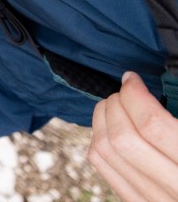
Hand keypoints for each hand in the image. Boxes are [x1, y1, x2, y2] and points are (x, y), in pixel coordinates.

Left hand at [89, 72, 177, 200]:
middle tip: (122, 92)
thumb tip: (148, 87)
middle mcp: (176, 191)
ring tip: (112, 105)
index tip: (132, 80)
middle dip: (115, 105)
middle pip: (124, 139)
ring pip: (107, 154)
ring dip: (101, 121)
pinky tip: (108, 129)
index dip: (136, 96)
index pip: (154, 126)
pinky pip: (106, 172)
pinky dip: (100, 144)